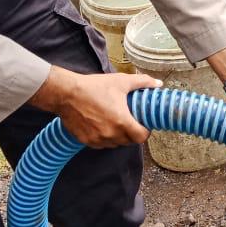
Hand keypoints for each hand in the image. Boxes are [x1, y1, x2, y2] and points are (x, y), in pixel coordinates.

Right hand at [31, 66, 160, 147]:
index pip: (141, 138)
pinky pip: (101, 144)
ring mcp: (97, 139)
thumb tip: (158, 84)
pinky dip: (105, 138)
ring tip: (116, 123)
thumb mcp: (121, 81)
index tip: (143, 125)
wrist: (67, 94)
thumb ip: (142, 82)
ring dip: (119, 137)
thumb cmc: (94, 87)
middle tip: (130, 121)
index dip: (145, 132)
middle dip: (132, 133)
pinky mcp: (86, 141)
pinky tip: (103, 125)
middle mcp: (111, 134)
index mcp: (122, 122)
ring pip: (115, 144)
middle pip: (129, 142)